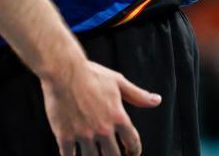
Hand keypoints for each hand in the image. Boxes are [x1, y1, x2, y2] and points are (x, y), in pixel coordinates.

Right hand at [40, 59, 160, 155]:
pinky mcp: (65, 135)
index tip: (130, 153)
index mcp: (118, 118)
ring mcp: (84, 134)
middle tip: (110, 153)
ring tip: (92, 153)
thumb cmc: (90, 73)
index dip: (133, 151)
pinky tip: (73, 154)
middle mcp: (103, 130)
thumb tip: (157, 100)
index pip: (133, 143)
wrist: (62, 70)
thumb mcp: (117, 81)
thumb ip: (137, 95)